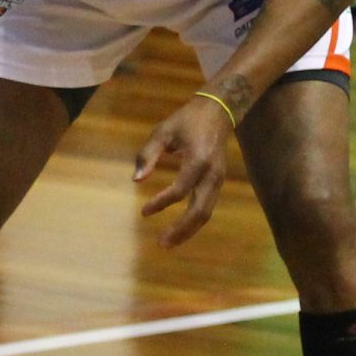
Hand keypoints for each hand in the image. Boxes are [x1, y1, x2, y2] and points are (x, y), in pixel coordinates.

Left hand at [133, 95, 233, 248]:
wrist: (219, 111)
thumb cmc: (187, 120)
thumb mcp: (163, 131)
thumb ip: (148, 154)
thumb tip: (136, 180)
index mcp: (198, 160)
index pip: (180, 190)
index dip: (161, 203)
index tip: (143, 212)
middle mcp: (212, 175)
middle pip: (199, 210)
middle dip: (181, 229)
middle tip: (162, 243)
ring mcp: (218, 180)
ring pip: (206, 213)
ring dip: (188, 230)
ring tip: (169, 243)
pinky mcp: (218, 183)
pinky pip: (207, 207)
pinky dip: (194, 221)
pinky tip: (181, 229)